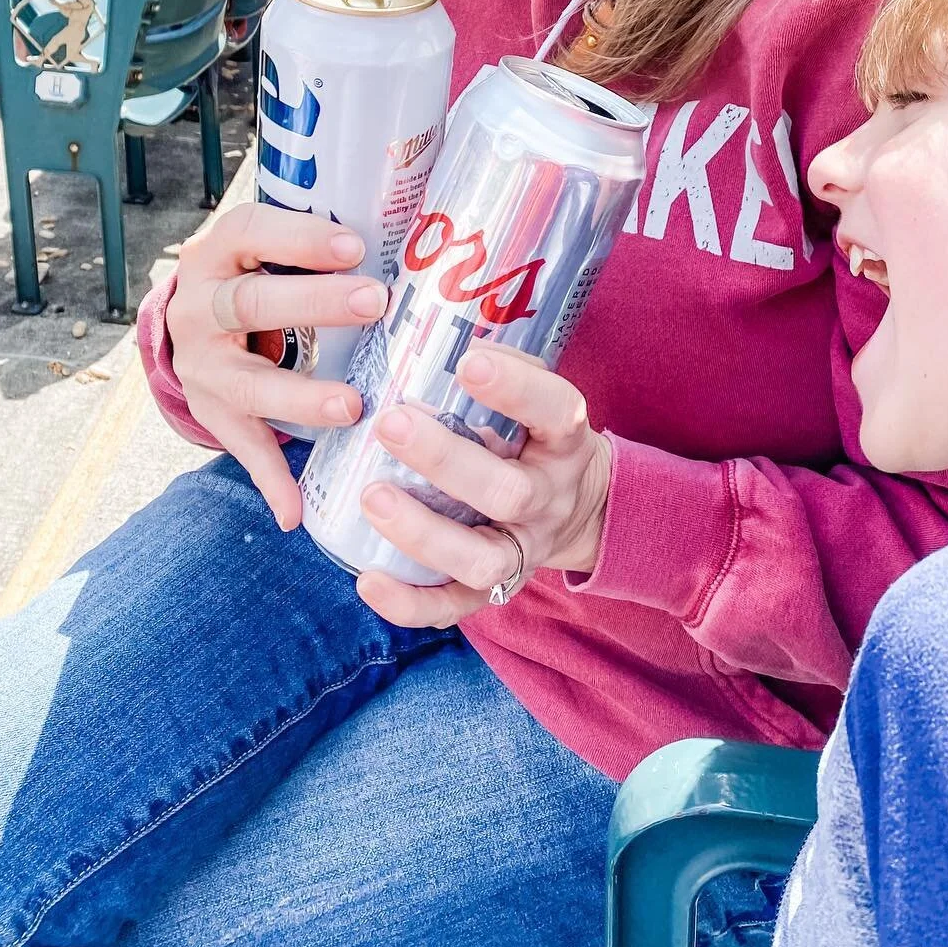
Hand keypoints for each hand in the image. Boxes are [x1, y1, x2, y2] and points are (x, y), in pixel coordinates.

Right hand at [164, 205, 387, 529]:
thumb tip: (415, 240)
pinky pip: (243, 446)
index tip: (356, 246)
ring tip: (352, 407)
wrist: (186, 328)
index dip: (300, 239)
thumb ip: (316, 245)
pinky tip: (295, 512)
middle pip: (252, 304)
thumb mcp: (263, 250)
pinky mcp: (212, 412)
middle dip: (315, 304)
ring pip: (250, 382)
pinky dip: (271, 480)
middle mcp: (201, 308)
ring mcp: (204, 365)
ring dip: (302, 397)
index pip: (251, 233)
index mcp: (218, 253)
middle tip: (375, 303)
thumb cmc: (252, 276)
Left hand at [353, 343, 612, 629]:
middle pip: (508, 492)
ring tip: (372, 496)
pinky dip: (410, 603)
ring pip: (482, 559)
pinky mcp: (497, 586)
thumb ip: (505, 367)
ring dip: (423, 532)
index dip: (516, 389)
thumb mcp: (540, 395)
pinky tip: (367, 580)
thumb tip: (453, 340)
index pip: (556, 410)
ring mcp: (524, 549)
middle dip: (445, 460)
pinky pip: (455, 606)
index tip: (467, 363)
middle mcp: (550, 498)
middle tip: (390, 423)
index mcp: (566, 439)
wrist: (580, 507)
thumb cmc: (537, 435)